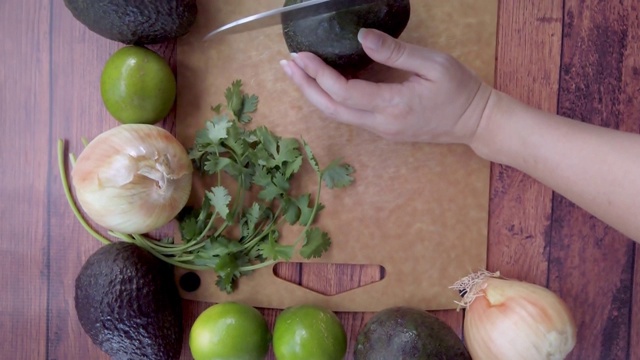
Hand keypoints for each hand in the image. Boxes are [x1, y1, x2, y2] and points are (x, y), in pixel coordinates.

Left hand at [279, 28, 493, 144]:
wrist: (475, 122)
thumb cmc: (459, 90)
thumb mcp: (433, 64)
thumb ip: (396, 52)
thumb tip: (361, 37)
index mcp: (393, 106)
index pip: (343, 92)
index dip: (318, 74)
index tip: (301, 55)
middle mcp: (381, 124)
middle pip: (331, 109)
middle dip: (305, 87)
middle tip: (286, 65)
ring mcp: (381, 130)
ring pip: (337, 115)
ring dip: (314, 94)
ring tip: (297, 72)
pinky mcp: (383, 130)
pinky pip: (349, 115)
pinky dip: (330, 99)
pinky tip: (322, 83)